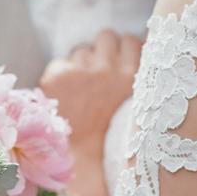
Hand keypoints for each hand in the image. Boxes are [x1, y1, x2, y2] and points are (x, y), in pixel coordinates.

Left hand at [40, 30, 142, 156]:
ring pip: (81, 50)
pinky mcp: (58, 75)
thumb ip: (137, 77)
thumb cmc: (111, 137)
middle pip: (106, 36)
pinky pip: (61, 63)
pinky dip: (61, 77)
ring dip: (81, 65)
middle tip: (98, 71)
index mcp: (133, 77)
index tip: (118, 63)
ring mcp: (83, 70)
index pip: (131, 40)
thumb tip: (138, 47)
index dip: (123, 50)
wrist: (81, 159)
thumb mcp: (137, 106)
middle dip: (102, 49)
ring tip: (81, 92)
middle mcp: (109, 69)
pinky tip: (66, 97)